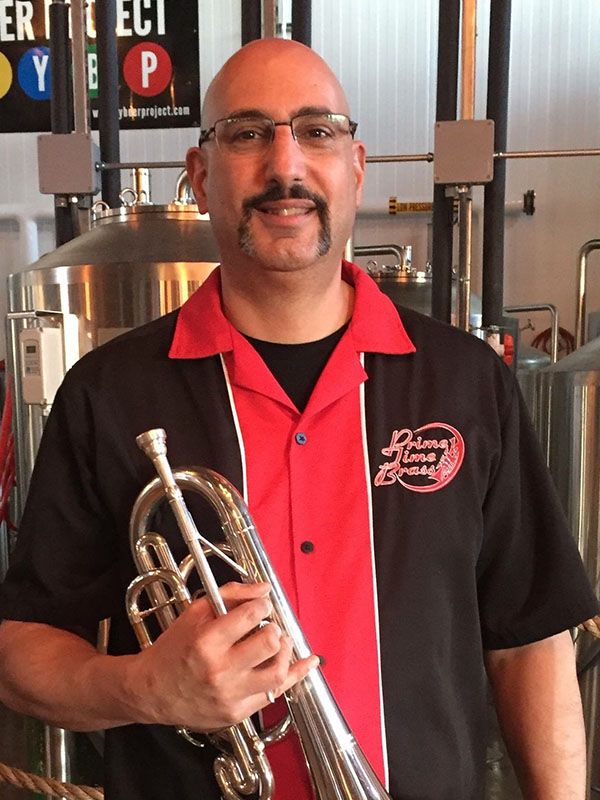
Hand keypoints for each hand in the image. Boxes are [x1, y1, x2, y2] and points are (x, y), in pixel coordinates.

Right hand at [128, 581, 318, 730]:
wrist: (150, 691)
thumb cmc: (173, 649)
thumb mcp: (194, 613)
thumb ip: (231, 595)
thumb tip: (264, 589)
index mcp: (207, 642)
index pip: (251, 615)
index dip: (262, 605)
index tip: (261, 606)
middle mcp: (219, 671)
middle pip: (268, 643)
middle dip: (275, 629)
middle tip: (269, 626)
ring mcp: (229, 696)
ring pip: (277, 673)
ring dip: (285, 652)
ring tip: (278, 643)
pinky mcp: (236, 714)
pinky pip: (274, 696)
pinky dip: (293, 676)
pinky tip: (306, 663)